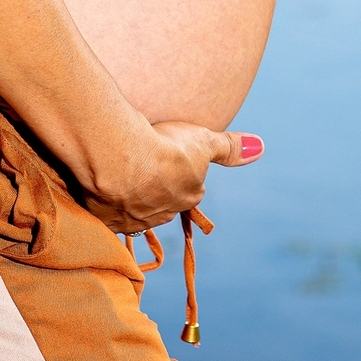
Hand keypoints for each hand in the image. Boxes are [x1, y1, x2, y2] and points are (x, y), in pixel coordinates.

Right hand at [84, 121, 263, 233]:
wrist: (121, 159)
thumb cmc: (166, 147)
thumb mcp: (204, 140)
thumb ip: (229, 147)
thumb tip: (261, 147)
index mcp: (187, 198)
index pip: (187, 189)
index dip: (177, 171)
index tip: (168, 158)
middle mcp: (162, 214)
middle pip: (161, 202)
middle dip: (154, 187)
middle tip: (143, 164)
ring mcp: (132, 219)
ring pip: (133, 209)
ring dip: (128, 194)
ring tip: (118, 171)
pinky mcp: (104, 220)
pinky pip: (105, 213)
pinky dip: (103, 201)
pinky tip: (98, 184)